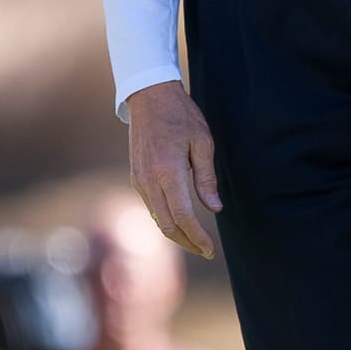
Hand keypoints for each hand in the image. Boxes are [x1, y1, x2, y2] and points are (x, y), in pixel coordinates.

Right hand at [127, 79, 221, 258]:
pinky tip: (181, 220)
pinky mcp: (136, 177)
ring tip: (196, 240)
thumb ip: (206, 178)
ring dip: (176, 234)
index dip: (198, 237)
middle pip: (168, 225)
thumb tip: (214, 208)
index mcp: (168, 172)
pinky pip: (151, 206)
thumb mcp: (202, 142)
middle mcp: (150, 180)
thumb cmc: (181, 116)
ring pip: (157, 219)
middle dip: (187, 243)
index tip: (211, 249)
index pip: (184, 217)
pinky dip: (166, 219)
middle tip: (206, 251)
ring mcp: (139, 180)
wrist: (149, 98)